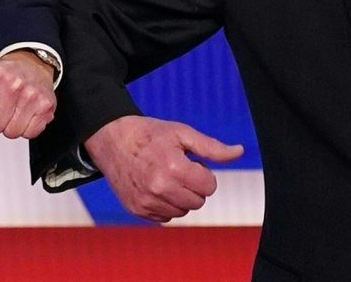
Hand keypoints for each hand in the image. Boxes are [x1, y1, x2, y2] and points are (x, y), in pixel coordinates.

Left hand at [0, 51, 56, 141]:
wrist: (29, 63)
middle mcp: (13, 83)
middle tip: (1, 104)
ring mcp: (32, 94)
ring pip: (12, 133)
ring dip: (10, 125)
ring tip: (13, 108)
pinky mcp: (46, 106)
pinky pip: (30, 134)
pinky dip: (26, 127)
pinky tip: (25, 111)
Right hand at [84, 115, 243, 222]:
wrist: (111, 138)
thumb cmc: (149, 133)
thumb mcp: (181, 133)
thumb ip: (212, 147)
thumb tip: (239, 151)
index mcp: (174, 167)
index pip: (209, 186)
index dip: (203, 173)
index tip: (190, 162)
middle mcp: (159, 188)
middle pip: (198, 201)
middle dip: (193, 185)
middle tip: (176, 167)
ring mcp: (146, 201)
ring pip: (183, 211)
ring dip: (180, 196)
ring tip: (165, 176)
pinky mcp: (137, 209)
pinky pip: (165, 217)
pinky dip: (165, 204)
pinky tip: (154, 186)